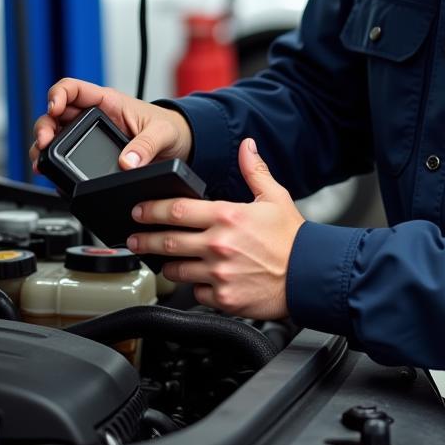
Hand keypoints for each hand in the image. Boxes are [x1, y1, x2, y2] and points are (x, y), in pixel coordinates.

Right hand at [30, 78, 192, 171]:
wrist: (178, 144)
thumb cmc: (169, 128)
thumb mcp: (161, 133)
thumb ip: (146, 145)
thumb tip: (127, 162)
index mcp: (109, 102)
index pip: (73, 88)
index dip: (58, 95)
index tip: (53, 109)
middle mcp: (94, 116)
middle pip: (56, 114)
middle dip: (44, 127)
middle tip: (44, 143)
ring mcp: (90, 135)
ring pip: (56, 136)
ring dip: (44, 148)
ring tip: (41, 162)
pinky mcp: (91, 153)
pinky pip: (66, 156)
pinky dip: (55, 165)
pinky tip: (52, 176)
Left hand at [127, 138, 304, 319]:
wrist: (311, 276)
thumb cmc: (293, 239)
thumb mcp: (275, 197)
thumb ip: (254, 171)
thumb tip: (247, 145)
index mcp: (228, 216)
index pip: (176, 210)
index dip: (151, 209)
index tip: (138, 209)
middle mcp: (219, 245)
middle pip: (166, 242)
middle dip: (143, 239)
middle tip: (133, 238)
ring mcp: (219, 275)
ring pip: (176, 271)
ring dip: (166, 265)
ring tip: (163, 261)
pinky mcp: (224, 299)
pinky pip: (196, 294)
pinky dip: (195, 288)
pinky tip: (200, 281)